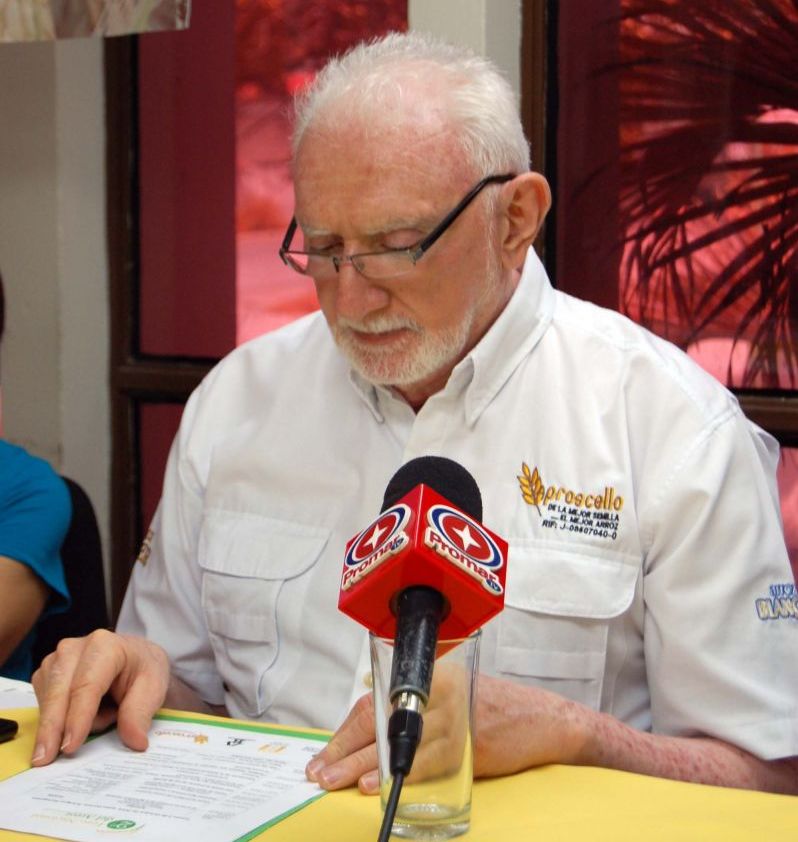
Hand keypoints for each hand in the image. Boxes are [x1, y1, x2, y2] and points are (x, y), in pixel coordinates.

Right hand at [31, 629, 169, 765]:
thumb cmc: (143, 670)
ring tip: (103, 720)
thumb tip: (135, 741)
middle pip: (58, 692)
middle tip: (46, 760)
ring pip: (48, 701)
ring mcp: (57, 660)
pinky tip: (82, 719)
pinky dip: (59, 720)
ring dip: (64, 723)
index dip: (78, 717)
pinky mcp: (47, 674)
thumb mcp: (153, 688)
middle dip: (52, 727)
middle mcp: (74, 648)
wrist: (135, 659)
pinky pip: (44, 704)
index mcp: (105, 646)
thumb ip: (140, 713)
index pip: (87, 685)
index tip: (70, 746)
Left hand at [306, 671, 589, 792]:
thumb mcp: (450, 694)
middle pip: (379, 722)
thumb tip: (371, 730)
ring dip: (359, 765)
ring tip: (333, 781)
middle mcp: (436, 693)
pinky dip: (397, 773)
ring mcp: (452, 719)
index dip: (346, 729)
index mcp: (428, 677)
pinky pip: (423, 762)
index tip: (326, 751)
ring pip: (394, 743)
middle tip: (318, 770)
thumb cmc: (493, 706)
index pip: (375, 702)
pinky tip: (375, 784)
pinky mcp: (466, 746)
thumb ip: (416, 705)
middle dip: (344, 750)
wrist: (542, 719)